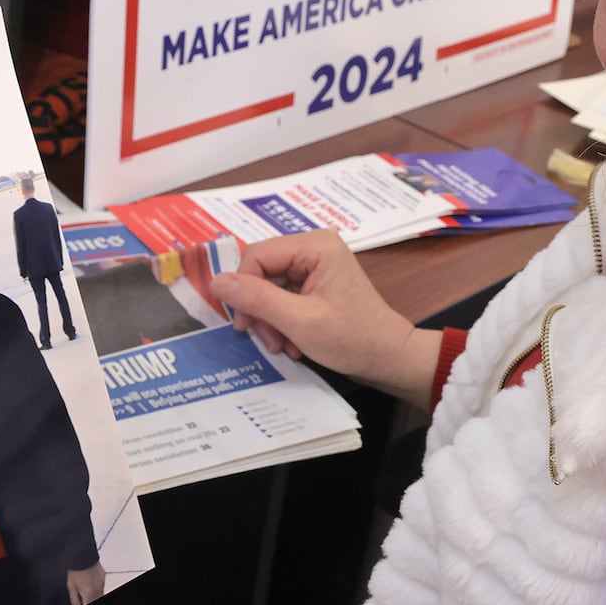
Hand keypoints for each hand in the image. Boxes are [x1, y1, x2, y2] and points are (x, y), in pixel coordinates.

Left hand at [66, 562, 105, 604]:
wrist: (82, 556)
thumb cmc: (76, 569)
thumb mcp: (71, 586)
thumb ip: (74, 599)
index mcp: (88, 593)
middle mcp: (97, 589)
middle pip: (95, 601)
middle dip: (89, 601)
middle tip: (83, 598)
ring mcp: (102, 583)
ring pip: (100, 595)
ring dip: (94, 595)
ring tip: (86, 589)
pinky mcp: (104, 577)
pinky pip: (101, 586)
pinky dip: (97, 588)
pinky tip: (90, 582)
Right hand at [211, 229, 440, 405]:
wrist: (389, 358)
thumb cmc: (351, 339)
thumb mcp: (299, 322)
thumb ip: (257, 299)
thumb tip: (215, 282)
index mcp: (314, 246)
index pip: (256, 255)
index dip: (243, 288)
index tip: (245, 325)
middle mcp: (314, 247)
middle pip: (262, 271)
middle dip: (259, 309)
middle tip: (266, 340)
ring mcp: (316, 265)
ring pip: (269, 287)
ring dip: (270, 320)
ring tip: (282, 346)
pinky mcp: (316, 283)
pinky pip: (283, 296)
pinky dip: (282, 321)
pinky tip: (292, 343)